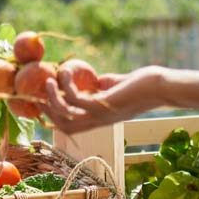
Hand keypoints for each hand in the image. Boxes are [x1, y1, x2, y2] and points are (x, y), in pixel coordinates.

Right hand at [40, 65, 164, 132]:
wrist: (160, 88)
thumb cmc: (142, 85)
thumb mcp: (116, 87)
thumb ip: (102, 86)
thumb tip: (92, 80)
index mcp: (99, 119)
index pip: (71, 126)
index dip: (54, 117)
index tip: (41, 102)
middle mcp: (98, 121)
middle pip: (63, 125)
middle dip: (48, 111)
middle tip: (38, 93)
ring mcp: (100, 115)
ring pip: (66, 115)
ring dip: (53, 99)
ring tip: (48, 81)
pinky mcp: (104, 104)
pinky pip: (76, 98)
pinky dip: (66, 86)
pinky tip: (65, 72)